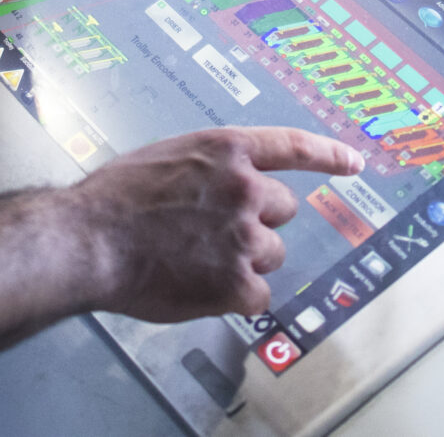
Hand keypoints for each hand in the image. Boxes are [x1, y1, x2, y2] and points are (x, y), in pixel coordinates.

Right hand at [69, 127, 366, 323]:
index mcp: (227, 151)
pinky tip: (201, 289)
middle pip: (283, 210)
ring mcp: (245, 236)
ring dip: (245, 259)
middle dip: (258, 222)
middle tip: (214, 233)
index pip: (294, 146)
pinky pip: (257, 294)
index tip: (354, 163)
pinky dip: (235, 296)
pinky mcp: (237, 281)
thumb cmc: (114, 199)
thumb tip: (221, 188)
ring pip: (271, 253)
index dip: (329, 156)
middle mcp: (245, 188)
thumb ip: (207, 169)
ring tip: (198, 261)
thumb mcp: (168, 157)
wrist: (89, 239)